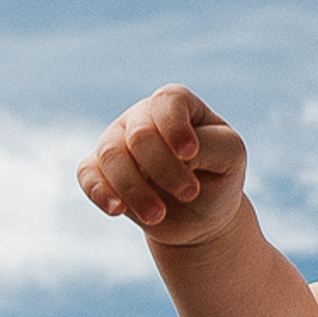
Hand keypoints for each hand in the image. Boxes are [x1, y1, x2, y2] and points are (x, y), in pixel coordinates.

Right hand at [78, 87, 248, 247]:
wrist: (200, 215)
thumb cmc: (218, 176)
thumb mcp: (230, 157)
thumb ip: (210, 145)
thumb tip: (176, 153)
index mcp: (178, 105)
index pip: (168, 102)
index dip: (175, 126)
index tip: (189, 154)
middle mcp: (143, 116)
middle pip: (139, 134)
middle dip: (163, 168)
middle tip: (189, 194)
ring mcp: (118, 141)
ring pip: (111, 154)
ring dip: (134, 188)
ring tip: (158, 215)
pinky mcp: (100, 170)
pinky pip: (87, 172)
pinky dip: (100, 191)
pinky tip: (117, 210)